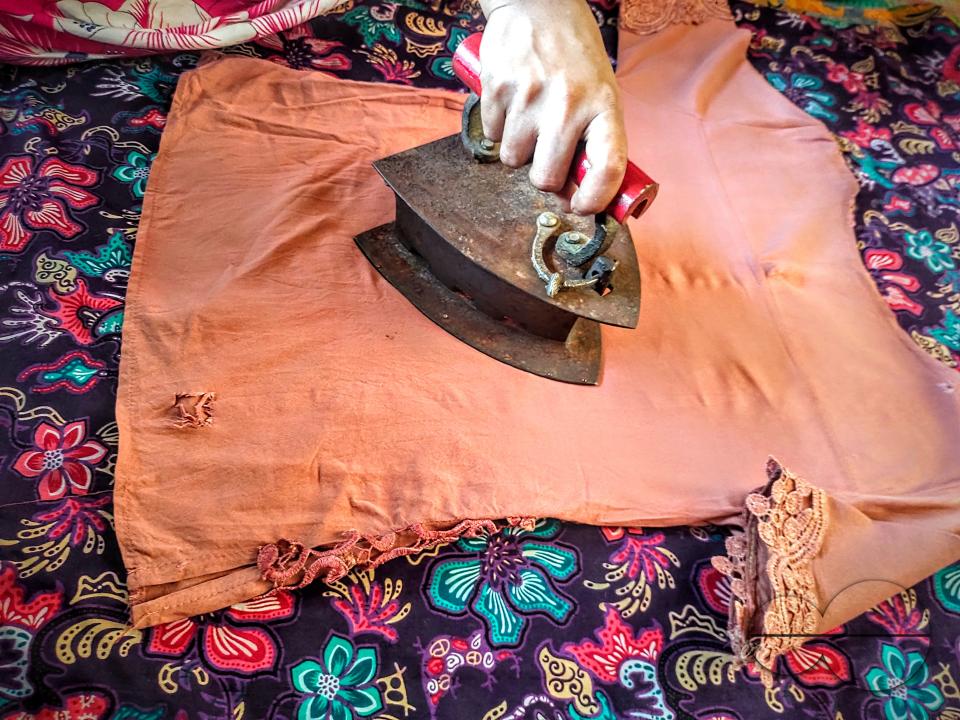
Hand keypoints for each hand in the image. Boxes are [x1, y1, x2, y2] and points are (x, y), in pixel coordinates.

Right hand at [478, 0, 626, 214]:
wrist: (537, 2)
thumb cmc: (572, 54)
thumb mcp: (599, 91)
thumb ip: (592, 139)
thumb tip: (575, 194)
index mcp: (603, 105)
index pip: (607, 167)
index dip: (594, 199)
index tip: (582, 206)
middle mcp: (567, 103)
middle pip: (545, 178)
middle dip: (544, 178)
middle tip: (547, 160)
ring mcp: (529, 97)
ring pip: (512, 160)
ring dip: (517, 150)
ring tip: (529, 118)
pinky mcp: (496, 88)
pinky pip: (490, 135)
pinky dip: (497, 128)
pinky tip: (511, 103)